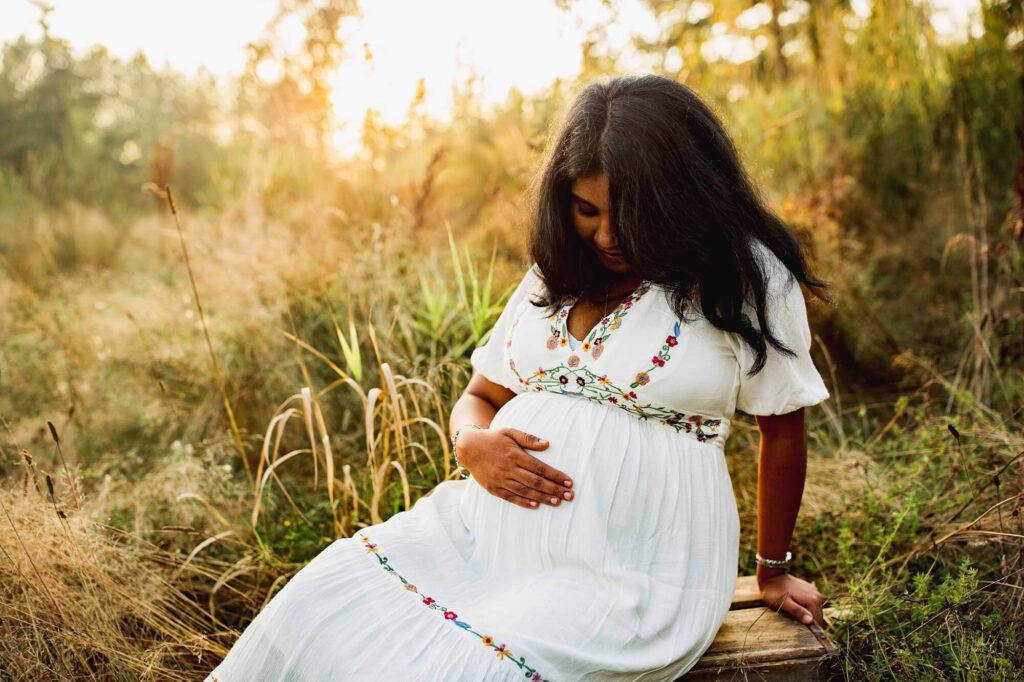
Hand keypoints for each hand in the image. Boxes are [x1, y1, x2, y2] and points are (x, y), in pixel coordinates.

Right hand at [456, 427, 573, 509]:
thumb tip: (547, 444)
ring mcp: (500, 480)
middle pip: (535, 482)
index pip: (540, 468)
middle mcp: (509, 469)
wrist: (468, 447)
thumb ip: (528, 438)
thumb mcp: (510, 432)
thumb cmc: (493, 438)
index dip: (556, 476)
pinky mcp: (493, 488)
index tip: (569, 482)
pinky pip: (510, 497)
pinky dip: (523, 502)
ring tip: (557, 502)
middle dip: (554, 489)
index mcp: (515, 455)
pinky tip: (536, 506)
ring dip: (543, 498)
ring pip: (525, 492)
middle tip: (569, 496)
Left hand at [757, 569, 824, 628]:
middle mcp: (817, 596)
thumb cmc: (774, 591)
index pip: (818, 623)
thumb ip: (797, 611)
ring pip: (814, 611)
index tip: (799, 631)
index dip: (810, 630)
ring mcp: (814, 592)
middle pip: (817, 617)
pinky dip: (806, 608)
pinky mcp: (810, 590)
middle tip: (793, 621)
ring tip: (793, 614)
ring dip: (806, 615)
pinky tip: (795, 606)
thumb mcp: (783, 603)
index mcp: (813, 601)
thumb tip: (810, 621)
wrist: (771, 575)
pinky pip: (811, 604)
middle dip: (808, 622)